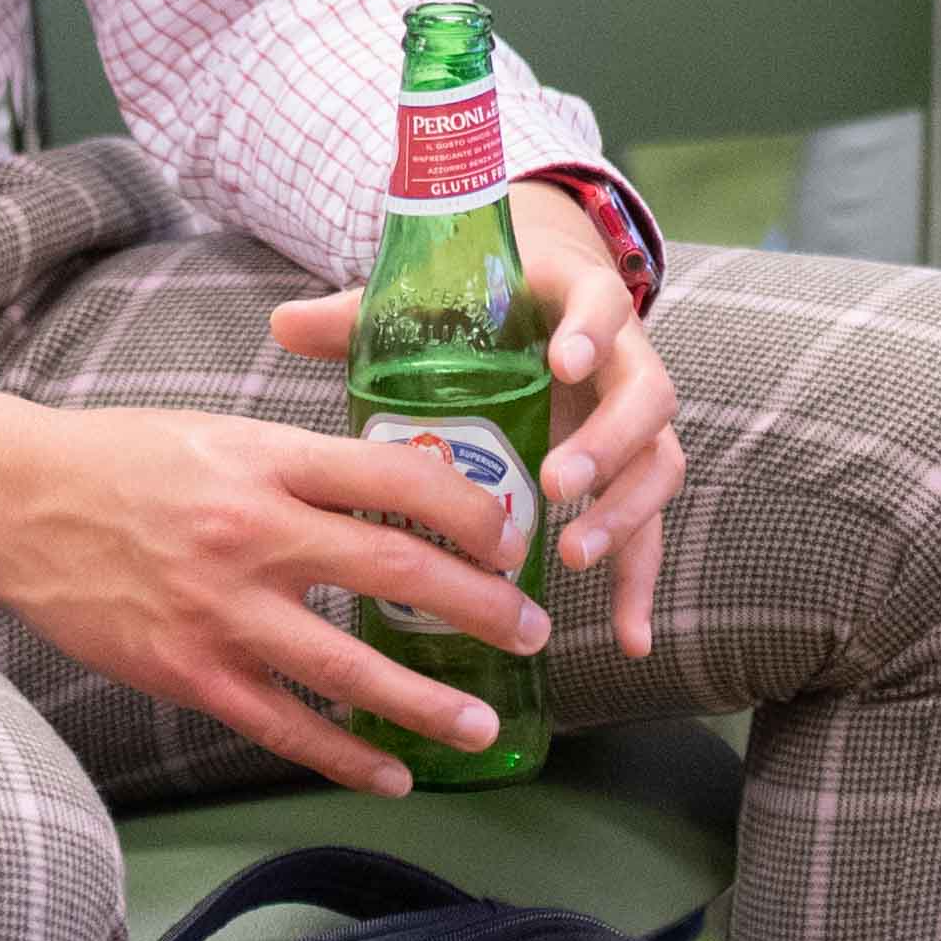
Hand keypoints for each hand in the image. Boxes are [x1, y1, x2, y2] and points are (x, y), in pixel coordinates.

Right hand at [0, 388, 548, 797]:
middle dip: (478, 608)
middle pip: (396, 573)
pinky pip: (286, 725)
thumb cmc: (125, 459)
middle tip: (530, 632)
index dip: (471, 512)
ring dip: (429, 702)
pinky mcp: (190, 672)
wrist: (16, 503)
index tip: (511, 537)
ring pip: (350, 668)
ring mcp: (221, 611)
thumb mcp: (222, 432)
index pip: (399, 479)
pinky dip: (346, 756)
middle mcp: (254, 533)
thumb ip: (303, 464)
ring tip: (485, 724)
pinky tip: (393, 774)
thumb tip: (400, 490)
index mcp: (269, 460)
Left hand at [270, 180, 683, 658]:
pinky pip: (649, 534)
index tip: (562, 363)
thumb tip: (283, 322)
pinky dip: (641, 586)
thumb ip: (365, 313)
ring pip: (657, 466)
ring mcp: (631, 424)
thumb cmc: (481, 305)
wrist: (549, 300)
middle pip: (646, 397)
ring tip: (571, 555)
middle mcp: (621, 362)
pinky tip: (629, 641)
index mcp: (576, 303)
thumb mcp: (431, 301)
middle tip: (556, 481)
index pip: (602, 304)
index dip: (591, 333)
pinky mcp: (628, 477)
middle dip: (608, 442)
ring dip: (623, 514)